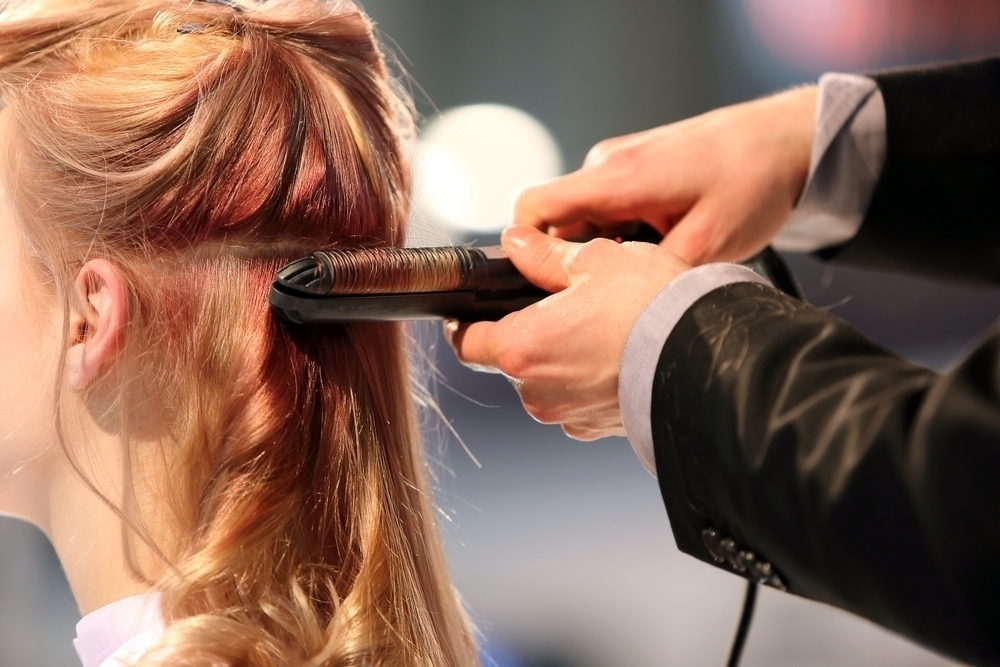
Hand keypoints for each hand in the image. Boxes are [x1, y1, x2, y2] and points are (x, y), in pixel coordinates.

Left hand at [446, 225, 690, 440]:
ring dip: (564, 358)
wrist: (710, 358)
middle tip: (565, 305)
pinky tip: (621, 356)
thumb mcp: (595, 261)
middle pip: (512, 361)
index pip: (467, 342)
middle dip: (531, 334)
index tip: (474, 311)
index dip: (467, 323)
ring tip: (604, 328)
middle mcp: (536, 391)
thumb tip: (517, 243)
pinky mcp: (600, 430)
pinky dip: (592, 381)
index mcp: (521, 348)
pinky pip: (581, 401)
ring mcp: (569, 415)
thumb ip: (545, 256)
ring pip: (549, 382)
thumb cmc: (651, 306)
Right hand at [514, 86, 816, 264]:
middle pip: (556, 222)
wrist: (783, 139)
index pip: (533, 208)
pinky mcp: (632, 168)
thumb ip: (647, 275)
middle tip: (615, 293)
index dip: (523, 251)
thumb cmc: (751, 181)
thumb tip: (608, 305)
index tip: (544, 287)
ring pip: (582, 220)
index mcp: (615, 178)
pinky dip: (620, 234)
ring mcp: (617, 164)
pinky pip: (604, 209)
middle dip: (575, 262)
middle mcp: (606, 165)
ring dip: (604, 250)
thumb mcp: (706, 245)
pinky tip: (659, 247)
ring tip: (648, 269)